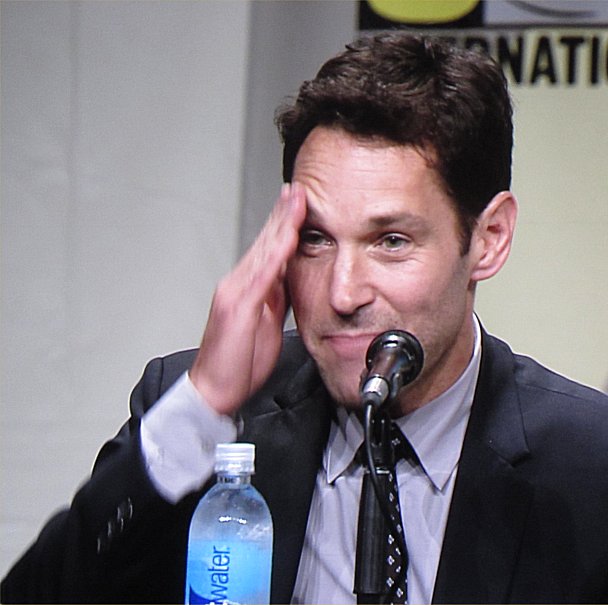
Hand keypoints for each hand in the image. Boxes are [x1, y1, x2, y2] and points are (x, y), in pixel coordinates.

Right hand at [189, 183, 305, 414]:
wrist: (214, 390)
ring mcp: (236, 293)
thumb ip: (276, 299)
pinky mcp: (238, 307)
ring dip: (281, 224)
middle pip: (265, 242)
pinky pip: (261, 277)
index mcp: (247, 288)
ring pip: (263, 251)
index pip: (269, 249)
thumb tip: (291, 279)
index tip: (299, 202)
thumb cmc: (238, 361)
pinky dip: (275, 255)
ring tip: (296, 200)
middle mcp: (238, 283)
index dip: (284, 224)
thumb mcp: (265, 324)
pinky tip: (287, 238)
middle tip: (298, 188)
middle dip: (283, 213)